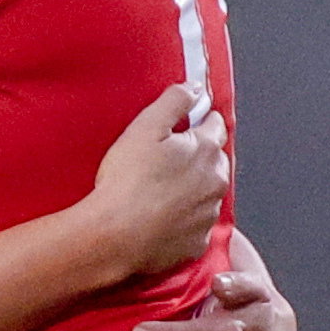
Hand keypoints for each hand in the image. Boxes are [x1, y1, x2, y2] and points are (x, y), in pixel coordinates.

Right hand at [67, 83, 231, 287]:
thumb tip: (194, 88)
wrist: (114, 236)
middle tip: (163, 162)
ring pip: (205, 195)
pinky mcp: (196, 243)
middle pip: (214, 161)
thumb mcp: (145, 127)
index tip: (184, 126)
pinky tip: (158, 217)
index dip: (198, 122)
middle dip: (196, 157)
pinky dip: (182, 221)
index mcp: (206, 150)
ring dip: (190, 191)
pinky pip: (194, 226)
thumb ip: (174, 101)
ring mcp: (207, 215)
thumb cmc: (126, 183)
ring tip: (157, 193)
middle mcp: (215, 182)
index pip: (215, 125)